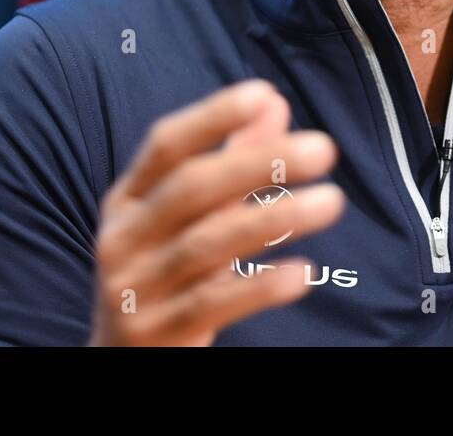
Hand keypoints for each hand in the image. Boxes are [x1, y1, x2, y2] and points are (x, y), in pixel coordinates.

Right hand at [87, 79, 345, 345]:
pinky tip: (303, 271)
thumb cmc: (162, 273)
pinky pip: (212, 304)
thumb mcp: (186, 218)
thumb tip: (273, 104)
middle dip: (258, 164)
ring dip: (273, 218)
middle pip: (191, 188)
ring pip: (206, 244)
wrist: (121, 358)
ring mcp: (134, 286)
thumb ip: (230, 162)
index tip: (262, 93)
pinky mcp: (156, 332)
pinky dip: (260, 286)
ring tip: (331, 202)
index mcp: (127, 199)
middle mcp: (122, 237)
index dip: (211, 117)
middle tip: (322, 148)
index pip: (165, 145)